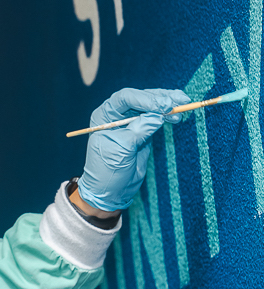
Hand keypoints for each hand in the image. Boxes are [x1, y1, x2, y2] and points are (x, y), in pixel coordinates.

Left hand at [77, 88, 189, 211]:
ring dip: (167, 104)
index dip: (145, 99)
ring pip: (150, 105)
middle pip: (140, 98)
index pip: (125, 98)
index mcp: (104, 115)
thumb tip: (158, 115)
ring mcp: (130, 121)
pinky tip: (177, 115)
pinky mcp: (142, 130)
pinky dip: (167, 115)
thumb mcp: (122, 149)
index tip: (164, 106)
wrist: (110, 191)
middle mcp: (116, 114)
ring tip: (184, 105)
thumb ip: (139, 130)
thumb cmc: (108, 170)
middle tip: (180, 102)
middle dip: (160, 98)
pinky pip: (156, 117)